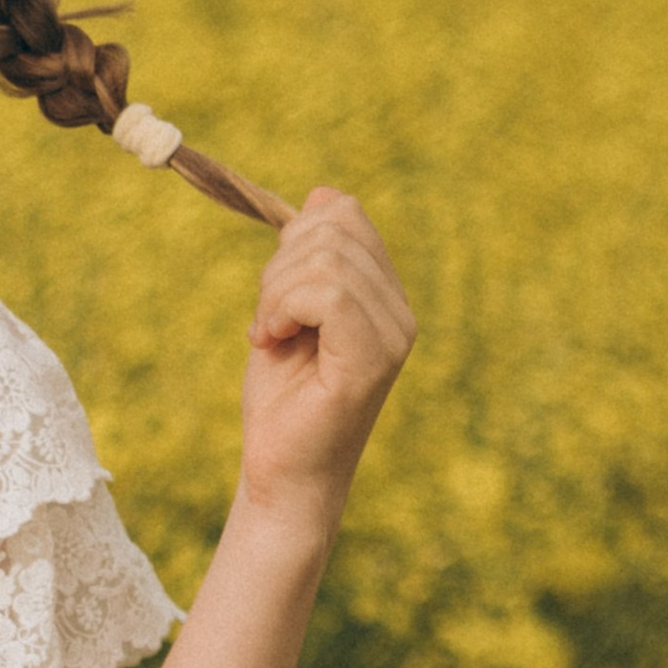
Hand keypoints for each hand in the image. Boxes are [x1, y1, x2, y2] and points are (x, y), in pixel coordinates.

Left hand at [237, 187, 414, 536]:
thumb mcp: (287, 312)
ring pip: (326, 259)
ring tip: (269, 335)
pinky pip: (328, 295)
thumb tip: (325, 193)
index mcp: (384, 296)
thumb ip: (306, 259)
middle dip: (278, 265)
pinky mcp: (372, 361)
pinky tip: (272, 342)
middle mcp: (400, 313)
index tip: (274, 293)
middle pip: (334, 226)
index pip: (345, 213)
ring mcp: (393, 336)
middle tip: (267, 320)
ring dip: (273, 292)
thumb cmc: (281, 402)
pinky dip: (282, 309)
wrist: (280, 474)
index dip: (293, 236)